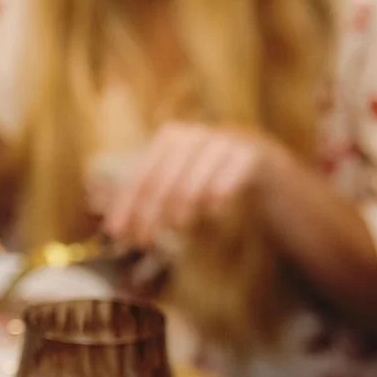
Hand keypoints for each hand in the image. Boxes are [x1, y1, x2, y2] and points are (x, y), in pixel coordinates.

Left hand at [104, 122, 281, 248]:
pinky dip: (220, 193)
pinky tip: (214, 210)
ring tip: (178, 225)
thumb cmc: (213, 177)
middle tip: (146, 240)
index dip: (127, 205)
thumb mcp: (180, 181)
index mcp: (170, 139)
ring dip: (182, 204)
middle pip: (164, 177)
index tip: (117, 233)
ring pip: (195, 176)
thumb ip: (152, 197)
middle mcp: (194, 136)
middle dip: (150, 212)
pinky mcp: (251, 154)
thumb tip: (115, 228)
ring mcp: (223, 143)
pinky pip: (231, 175)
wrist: (261, 162)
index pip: (141, 175)